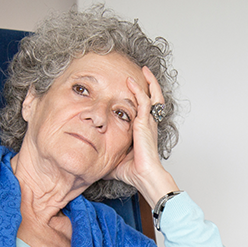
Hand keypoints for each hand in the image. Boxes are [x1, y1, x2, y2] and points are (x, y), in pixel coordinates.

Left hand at [109, 66, 178, 206]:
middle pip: (154, 98)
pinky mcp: (145, 123)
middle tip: (144, 72)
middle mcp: (148, 124)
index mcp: (143, 131)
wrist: (143, 176)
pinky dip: (138, 89)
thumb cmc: (132, 171)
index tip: (134, 88)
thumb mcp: (114, 157)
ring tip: (143, 70)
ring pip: (152, 95)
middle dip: (150, 84)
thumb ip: (106, 153)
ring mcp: (148, 123)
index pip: (145, 109)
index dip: (142, 97)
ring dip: (148, 82)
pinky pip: (143, 101)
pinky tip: (130, 81)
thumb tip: (93, 160)